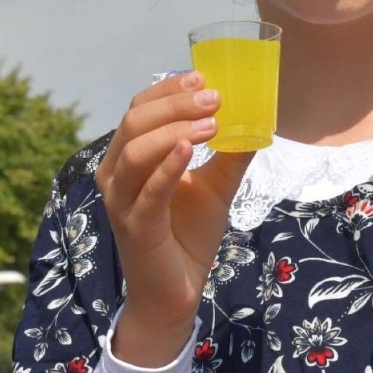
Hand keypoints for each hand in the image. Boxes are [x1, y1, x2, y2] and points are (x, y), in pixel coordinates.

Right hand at [95, 72, 252, 366]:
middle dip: (174, 104)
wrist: (174, 294)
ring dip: (174, 129)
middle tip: (214, 97)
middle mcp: (115, 175)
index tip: (204, 78)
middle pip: (134, 122)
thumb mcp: (215, 188)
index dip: (168, 90)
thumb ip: (230, 155)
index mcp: (128, 159)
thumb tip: (257, 119)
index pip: (139, 110)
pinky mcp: (135, 227)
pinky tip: (190, 148)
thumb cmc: (187, 238)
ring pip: (135, 150)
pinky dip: (168, 165)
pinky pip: (149, 190)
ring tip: (212, 122)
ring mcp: (121, 201)